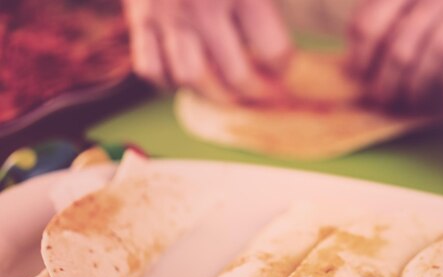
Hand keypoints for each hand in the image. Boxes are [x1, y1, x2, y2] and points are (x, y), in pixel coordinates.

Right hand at [122, 0, 292, 102]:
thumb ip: (268, 0)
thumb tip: (294, 26)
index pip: (273, 52)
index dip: (283, 67)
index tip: (283, 68)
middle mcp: (204, 6)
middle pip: (236, 76)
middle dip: (255, 93)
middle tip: (263, 93)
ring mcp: (168, 14)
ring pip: (192, 78)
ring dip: (213, 93)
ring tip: (227, 91)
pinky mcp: (139, 16)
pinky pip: (150, 67)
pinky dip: (166, 79)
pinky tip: (183, 73)